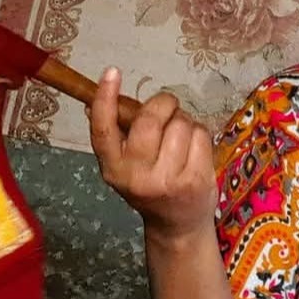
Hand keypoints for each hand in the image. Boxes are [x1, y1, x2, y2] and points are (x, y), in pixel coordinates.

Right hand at [88, 68, 216, 239]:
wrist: (177, 226)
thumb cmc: (151, 184)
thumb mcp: (127, 164)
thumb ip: (118, 133)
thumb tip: (97, 102)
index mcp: (113, 169)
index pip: (103, 130)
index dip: (105, 99)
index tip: (112, 72)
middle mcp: (136, 176)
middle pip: (150, 119)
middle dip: (163, 104)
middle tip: (168, 108)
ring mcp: (167, 180)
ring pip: (180, 123)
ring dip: (184, 123)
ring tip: (181, 141)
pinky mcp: (195, 180)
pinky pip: (201, 134)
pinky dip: (201, 136)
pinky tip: (195, 152)